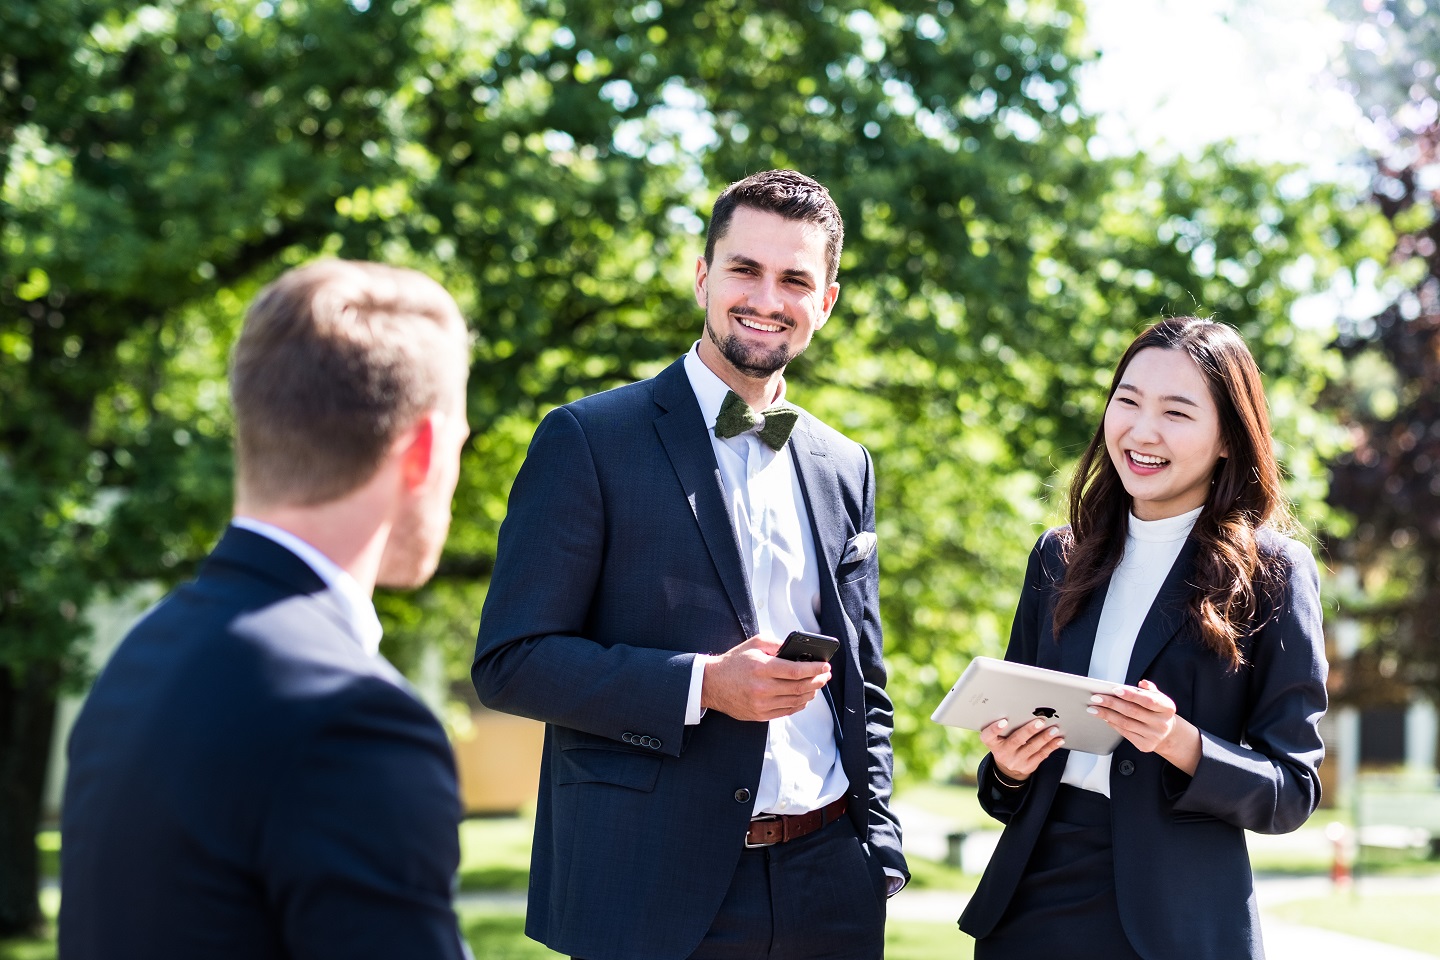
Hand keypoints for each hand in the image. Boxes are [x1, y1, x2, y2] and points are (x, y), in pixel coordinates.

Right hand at [699, 635, 830, 721]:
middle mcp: (762, 688)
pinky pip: (786, 711)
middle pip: (799, 687)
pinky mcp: (760, 715)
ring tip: (817, 685)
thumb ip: (777, 644)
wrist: (712, 684)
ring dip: (811, 693)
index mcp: (762, 668)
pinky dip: (799, 704)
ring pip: (796, 701)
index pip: (796, 671)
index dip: (815, 669)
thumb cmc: (734, 662)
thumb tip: (799, 650)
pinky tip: (804, 696)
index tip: (825, 666)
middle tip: (826, 675)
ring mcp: (761, 704)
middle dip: (818, 681)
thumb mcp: (754, 644)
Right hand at [980, 716, 1064, 783]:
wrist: (1008, 769)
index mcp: (993, 743)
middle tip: (1040, 722)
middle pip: (1016, 740)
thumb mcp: (998, 738)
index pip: (989, 736)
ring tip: (1053, 729)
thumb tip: (1025, 711)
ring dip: (1044, 738)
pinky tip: (1058, 740)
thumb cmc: (1004, 745)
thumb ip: (1006, 727)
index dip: (995, 729)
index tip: (1003, 722)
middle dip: (1029, 730)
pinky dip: (1051, 746)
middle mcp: (1003, 753)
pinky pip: (1042, 755)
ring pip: (1032, 748)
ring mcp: (1016, 761)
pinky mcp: (1029, 766)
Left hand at [1087, 679, 1200, 774]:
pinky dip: (1112, 724)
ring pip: (1125, 723)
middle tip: (1096, 697)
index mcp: (1167, 708)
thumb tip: (1142, 684)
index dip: (1131, 695)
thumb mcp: (1158, 698)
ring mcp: (1154, 736)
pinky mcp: (1145, 745)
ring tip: (1094, 708)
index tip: (1115, 689)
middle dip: (1112, 703)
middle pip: (1133, 711)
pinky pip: (1125, 733)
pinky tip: (1104, 717)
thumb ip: (1150, 690)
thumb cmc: (1157, 711)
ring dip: (1107, 715)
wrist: (1167, 733)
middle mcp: (1162, 723)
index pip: (1148, 700)